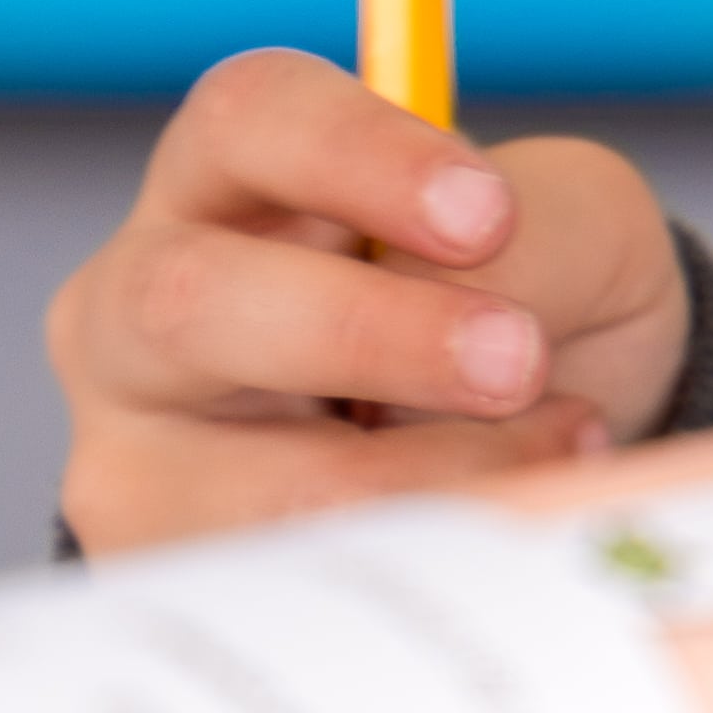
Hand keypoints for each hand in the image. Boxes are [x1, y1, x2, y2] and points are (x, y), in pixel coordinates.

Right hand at [46, 50, 708, 555]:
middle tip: (512, 361)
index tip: (486, 214)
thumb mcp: (573, 230)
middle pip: (188, 300)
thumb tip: (473, 318)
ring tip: (559, 446)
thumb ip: (534, 236)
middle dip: (366, 335)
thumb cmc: (532, 300)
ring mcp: (139, 458)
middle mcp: (140, 309)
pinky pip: (305, 594)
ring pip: (260, 486)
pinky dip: (434, 563)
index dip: (357, 156)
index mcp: (228, 178)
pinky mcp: (179, 585)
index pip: (247, 119)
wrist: (546, 450)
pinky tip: (507, 522)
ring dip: (439, 478)